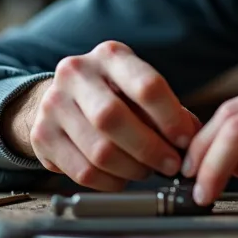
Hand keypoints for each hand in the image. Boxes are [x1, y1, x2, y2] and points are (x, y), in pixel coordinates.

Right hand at [16, 41, 200, 190]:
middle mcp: (76, 73)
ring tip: (146, 170)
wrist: (60, 98)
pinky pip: (82, 171)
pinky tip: (122, 178)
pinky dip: (110, 182)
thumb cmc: (114, 95)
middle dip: (150, 149)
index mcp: (110, 55)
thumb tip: (196, 140)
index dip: (171, 118)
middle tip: (170, 165)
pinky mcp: (42, 135)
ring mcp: (53, 104)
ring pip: (98, 150)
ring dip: (131, 169)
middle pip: (114, 118)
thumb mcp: (140, 89)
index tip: (186, 141)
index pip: (146, 85)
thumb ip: (169, 111)